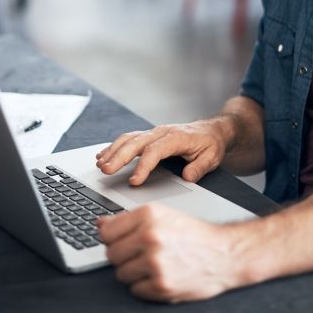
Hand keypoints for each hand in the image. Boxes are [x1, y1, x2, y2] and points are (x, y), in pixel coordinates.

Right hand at [96, 119, 230, 184]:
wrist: (212, 131)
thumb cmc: (210, 144)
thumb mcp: (212, 157)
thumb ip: (200, 167)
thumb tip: (188, 176)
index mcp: (176, 137)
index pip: (155, 151)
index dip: (143, 166)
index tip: (134, 181)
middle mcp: (162, 132)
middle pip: (136, 143)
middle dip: (119, 157)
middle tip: (106, 170)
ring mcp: (154, 133)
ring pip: (129, 139)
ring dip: (113, 151)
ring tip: (100, 164)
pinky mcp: (149, 136)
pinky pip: (128, 139)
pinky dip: (114, 146)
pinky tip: (103, 155)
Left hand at [98, 203, 244, 301]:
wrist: (225, 254)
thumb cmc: (194, 234)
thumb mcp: (163, 215)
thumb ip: (129, 220)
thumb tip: (99, 224)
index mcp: (149, 215)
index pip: (107, 232)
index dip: (113, 239)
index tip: (122, 242)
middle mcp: (150, 236)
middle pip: (111, 254)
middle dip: (124, 256)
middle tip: (143, 254)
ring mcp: (155, 262)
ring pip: (121, 273)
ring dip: (134, 272)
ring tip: (155, 264)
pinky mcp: (161, 285)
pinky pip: (135, 290)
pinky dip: (146, 286)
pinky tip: (162, 275)